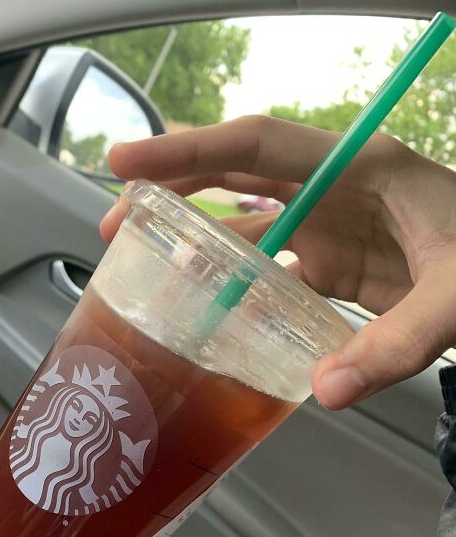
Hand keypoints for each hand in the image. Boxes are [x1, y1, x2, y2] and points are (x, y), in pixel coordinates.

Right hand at [100, 116, 455, 409]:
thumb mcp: (455, 294)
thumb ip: (394, 342)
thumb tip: (325, 390)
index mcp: (358, 167)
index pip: (254, 146)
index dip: (186, 152)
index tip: (125, 161)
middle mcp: (334, 189)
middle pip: (234, 178)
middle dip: (170, 193)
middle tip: (115, 221)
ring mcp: (333, 227)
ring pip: (246, 227)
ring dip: (197, 248)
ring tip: (148, 272)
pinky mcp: (336, 265)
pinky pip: (272, 271)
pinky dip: (237, 289)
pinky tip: (211, 312)